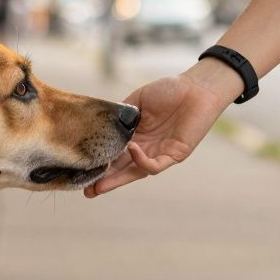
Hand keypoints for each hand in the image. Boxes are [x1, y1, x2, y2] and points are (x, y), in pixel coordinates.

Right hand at [85, 61, 239, 196]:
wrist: (196, 88)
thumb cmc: (169, 91)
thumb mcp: (137, 101)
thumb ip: (121, 116)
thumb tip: (100, 127)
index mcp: (136, 136)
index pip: (115, 154)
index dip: (101, 163)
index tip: (83, 171)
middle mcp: (145, 148)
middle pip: (122, 169)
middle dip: (105, 180)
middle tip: (87, 191)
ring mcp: (159, 153)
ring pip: (135, 172)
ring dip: (118, 180)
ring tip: (99, 185)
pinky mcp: (175, 155)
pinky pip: (155, 164)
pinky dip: (141, 161)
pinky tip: (132, 149)